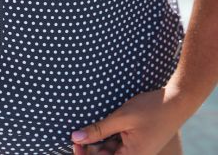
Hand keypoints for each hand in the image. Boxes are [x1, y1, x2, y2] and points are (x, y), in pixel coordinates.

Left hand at [71, 87, 189, 154]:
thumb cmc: (152, 109)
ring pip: (109, 150)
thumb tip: (75, 138)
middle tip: (77, 131)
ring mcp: (136, 150)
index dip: (85, 154)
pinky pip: (117, 143)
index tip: (74, 142)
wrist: (177, 101)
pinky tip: (101, 125)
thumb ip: (98, 130)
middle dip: (90, 147)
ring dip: (98, 140)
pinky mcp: (136, 142)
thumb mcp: (121, 117)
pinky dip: (107, 135)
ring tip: (90, 125)